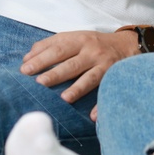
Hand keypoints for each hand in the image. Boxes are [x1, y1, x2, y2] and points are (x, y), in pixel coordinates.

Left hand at [20, 30, 136, 102]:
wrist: (128, 45)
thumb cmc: (93, 43)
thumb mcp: (75, 37)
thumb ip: (52, 45)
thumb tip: (27, 57)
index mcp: (79, 39)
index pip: (58, 47)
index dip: (41, 57)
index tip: (25, 68)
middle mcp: (92, 51)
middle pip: (71, 63)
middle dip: (54, 72)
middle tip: (38, 83)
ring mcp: (104, 65)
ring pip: (89, 77)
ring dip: (77, 88)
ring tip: (64, 98)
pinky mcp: (114, 77)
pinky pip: (107, 92)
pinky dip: (101, 105)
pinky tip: (92, 116)